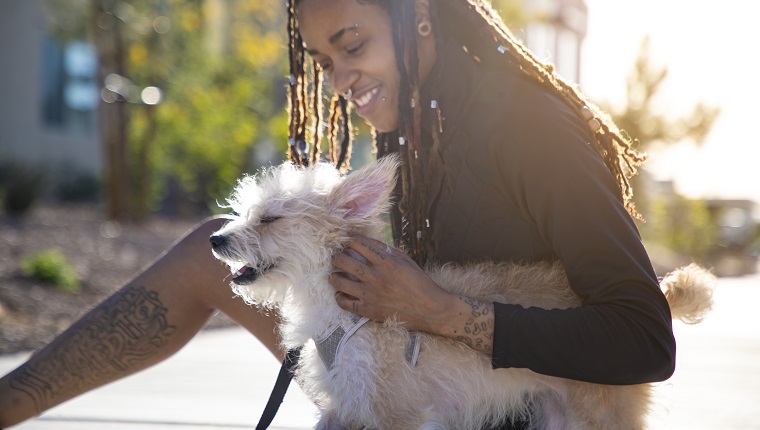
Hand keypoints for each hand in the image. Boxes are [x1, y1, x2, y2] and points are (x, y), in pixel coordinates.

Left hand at [330, 235, 453, 332]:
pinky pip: (344, 303)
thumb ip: (386, 251)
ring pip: (339, 281)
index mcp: (386, 261)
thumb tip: (367, 244)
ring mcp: (370, 294)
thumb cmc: (419, 283)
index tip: (346, 241)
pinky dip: (339, 297)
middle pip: (343, 260)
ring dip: (334, 276)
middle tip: (337, 257)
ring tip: (335, 274)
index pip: (358, 244)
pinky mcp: (369, 310)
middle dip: (337, 256)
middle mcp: (376, 277)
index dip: (349, 240)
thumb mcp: (405, 260)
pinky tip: (341, 293)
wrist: (429, 309)